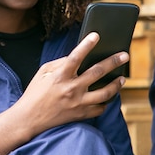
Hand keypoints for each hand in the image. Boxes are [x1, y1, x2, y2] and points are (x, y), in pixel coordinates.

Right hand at [12, 32, 128, 135]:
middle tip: (125, 55)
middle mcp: (71, 89)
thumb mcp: (43, 72)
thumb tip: (78, 56)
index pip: (75, 57)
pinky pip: (99, 109)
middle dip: (113, 61)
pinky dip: (105, 102)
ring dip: (116, 84)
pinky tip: (108, 97)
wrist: (30, 118)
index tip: (96, 35)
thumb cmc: (36, 92)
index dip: (86, 45)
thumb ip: (61, 63)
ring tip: (122, 78)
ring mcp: (77, 103)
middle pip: (97, 72)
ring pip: (105, 93)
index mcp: (60, 76)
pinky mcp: (80, 115)